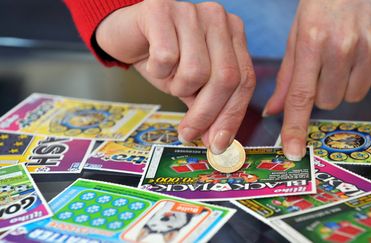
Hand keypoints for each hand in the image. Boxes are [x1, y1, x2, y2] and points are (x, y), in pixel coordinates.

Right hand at [96, 0, 255, 153]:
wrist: (125, 35)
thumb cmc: (162, 58)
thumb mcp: (192, 86)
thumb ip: (209, 108)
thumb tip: (217, 142)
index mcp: (233, 33)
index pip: (244, 79)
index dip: (232, 115)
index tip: (217, 143)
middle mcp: (217, 17)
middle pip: (225, 78)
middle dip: (206, 114)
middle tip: (187, 133)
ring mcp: (191, 10)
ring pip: (196, 71)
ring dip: (177, 86)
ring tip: (168, 77)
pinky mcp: (161, 9)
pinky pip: (166, 58)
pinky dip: (157, 71)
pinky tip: (152, 61)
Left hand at [263, 0, 370, 159]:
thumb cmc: (319, 8)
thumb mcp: (295, 38)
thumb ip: (286, 78)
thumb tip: (273, 111)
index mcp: (311, 42)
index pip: (301, 96)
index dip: (296, 127)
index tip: (293, 150)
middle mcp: (343, 46)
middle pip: (328, 101)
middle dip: (320, 92)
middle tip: (321, 69)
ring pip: (352, 96)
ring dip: (343, 85)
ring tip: (341, 59)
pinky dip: (366, 75)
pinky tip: (360, 54)